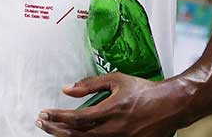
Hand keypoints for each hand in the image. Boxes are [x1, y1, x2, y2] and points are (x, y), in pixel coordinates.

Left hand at [36, 73, 183, 135]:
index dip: (57, 117)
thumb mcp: (117, 80)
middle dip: (56, 129)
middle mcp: (115, 128)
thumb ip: (90, 84)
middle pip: (77, 134)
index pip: (77, 117)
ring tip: (53, 130)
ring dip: (66, 136)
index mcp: (112, 110)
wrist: (170, 105)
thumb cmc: (144, 91)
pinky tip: (73, 135)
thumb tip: (67, 89)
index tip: (44, 113)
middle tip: (41, 123)